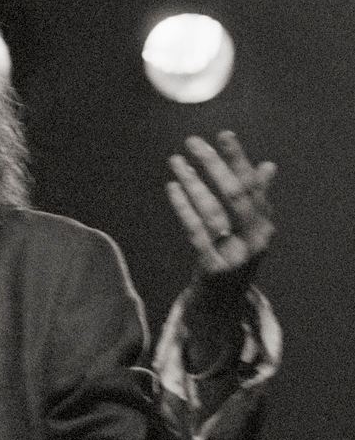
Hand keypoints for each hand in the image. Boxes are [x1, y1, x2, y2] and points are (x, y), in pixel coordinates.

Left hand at [166, 130, 275, 286]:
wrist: (222, 305)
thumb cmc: (233, 258)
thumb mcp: (248, 231)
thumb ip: (256, 198)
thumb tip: (268, 165)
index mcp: (265, 225)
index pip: (252, 185)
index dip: (238, 159)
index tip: (223, 134)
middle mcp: (255, 239)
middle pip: (235, 194)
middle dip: (214, 165)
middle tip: (193, 142)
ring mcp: (235, 255)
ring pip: (213, 211)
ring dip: (192, 182)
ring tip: (176, 161)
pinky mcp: (213, 268)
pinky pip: (196, 232)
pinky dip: (183, 207)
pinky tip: (171, 187)